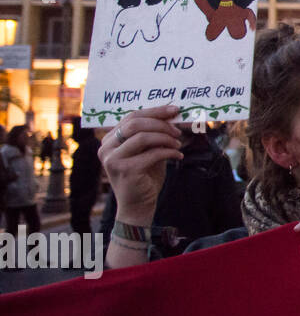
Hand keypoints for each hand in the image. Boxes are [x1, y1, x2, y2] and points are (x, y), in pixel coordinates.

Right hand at [99, 105, 183, 221]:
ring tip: (178, 144)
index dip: (155, 111)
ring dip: (165, 138)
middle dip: (161, 123)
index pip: (132, 117)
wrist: (139, 205)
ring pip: (142, 137)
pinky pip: (152, 153)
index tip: (174, 110)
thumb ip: (153, 134)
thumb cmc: (145, 176)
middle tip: (178, 130)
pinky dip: (169, 152)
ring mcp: (113, 159)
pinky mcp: (125, 170)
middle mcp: (106, 148)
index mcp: (110, 140)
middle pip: (135, 123)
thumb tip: (171, 115)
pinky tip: (178, 155)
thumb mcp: (148, 151)